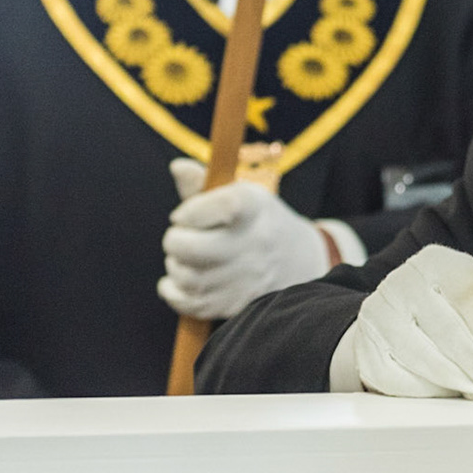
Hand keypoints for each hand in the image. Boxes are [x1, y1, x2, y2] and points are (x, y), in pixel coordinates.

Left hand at [158, 159, 331, 319]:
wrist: (298, 261)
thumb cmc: (257, 221)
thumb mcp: (241, 195)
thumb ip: (204, 183)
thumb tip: (176, 167)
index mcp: (255, 209)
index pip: (221, 206)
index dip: (191, 211)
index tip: (183, 214)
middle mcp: (253, 244)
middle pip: (191, 248)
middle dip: (175, 240)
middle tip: (182, 237)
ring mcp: (246, 279)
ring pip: (187, 277)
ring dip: (175, 265)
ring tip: (185, 258)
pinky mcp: (237, 304)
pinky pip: (190, 304)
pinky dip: (173, 292)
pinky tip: (178, 281)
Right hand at [339, 244, 472, 400]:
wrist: (398, 316)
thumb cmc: (452, 313)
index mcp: (438, 263)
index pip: (465, 289)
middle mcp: (403, 283)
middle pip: (446, 329)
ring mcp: (378, 316)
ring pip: (423, 358)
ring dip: (459, 382)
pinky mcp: (366, 350)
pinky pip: (400, 379)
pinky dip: (431, 391)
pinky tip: (449, 391)